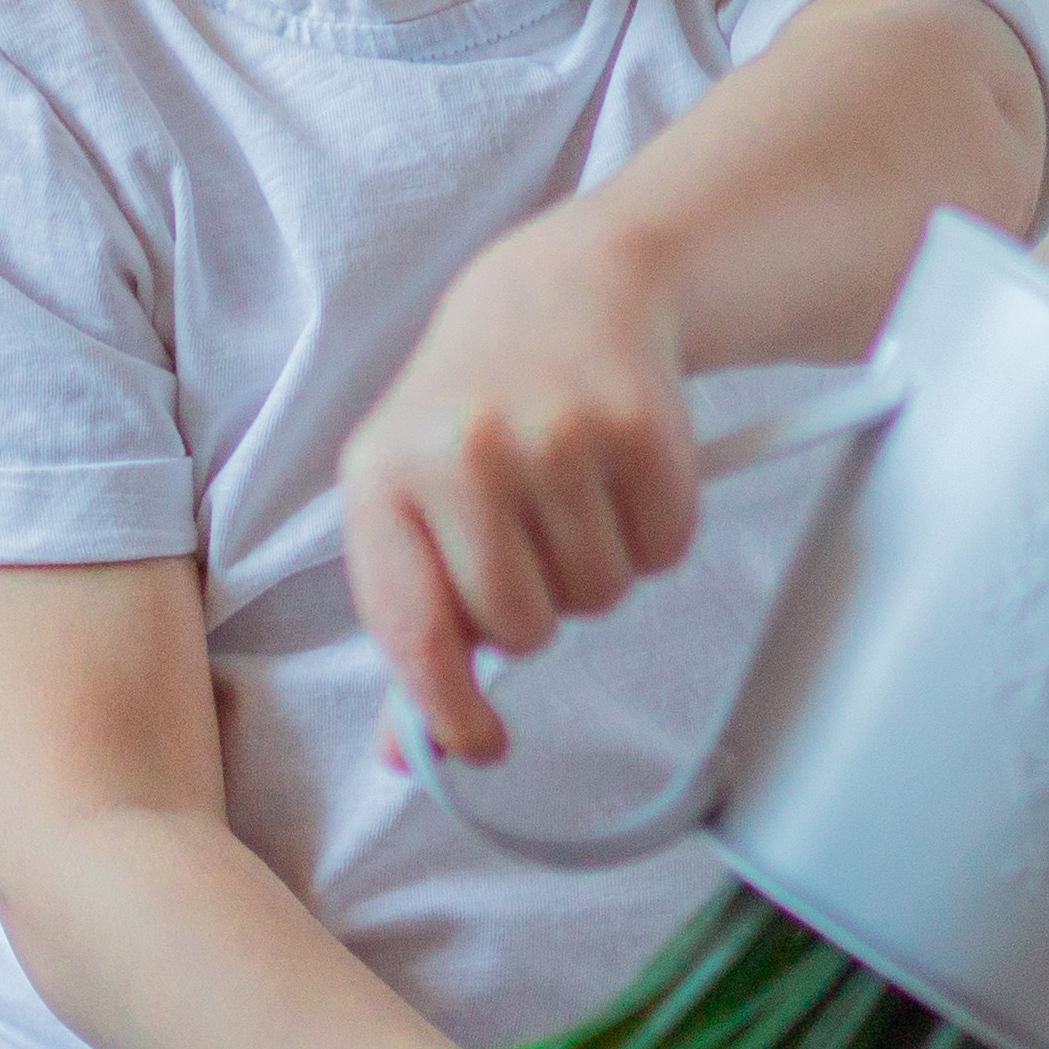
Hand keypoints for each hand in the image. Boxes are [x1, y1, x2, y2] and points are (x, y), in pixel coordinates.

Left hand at [342, 207, 697, 760]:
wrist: (560, 292)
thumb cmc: (473, 415)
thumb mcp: (408, 500)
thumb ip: (410, 626)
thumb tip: (407, 756)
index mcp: (383, 477)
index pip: (417, 633)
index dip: (448, 712)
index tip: (476, 745)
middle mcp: (465, 452)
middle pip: (521, 627)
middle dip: (534, 614)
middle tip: (529, 553)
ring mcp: (556, 435)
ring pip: (598, 597)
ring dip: (594, 573)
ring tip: (569, 501)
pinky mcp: (641, 426)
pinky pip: (664, 551)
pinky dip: (653, 535)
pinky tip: (619, 478)